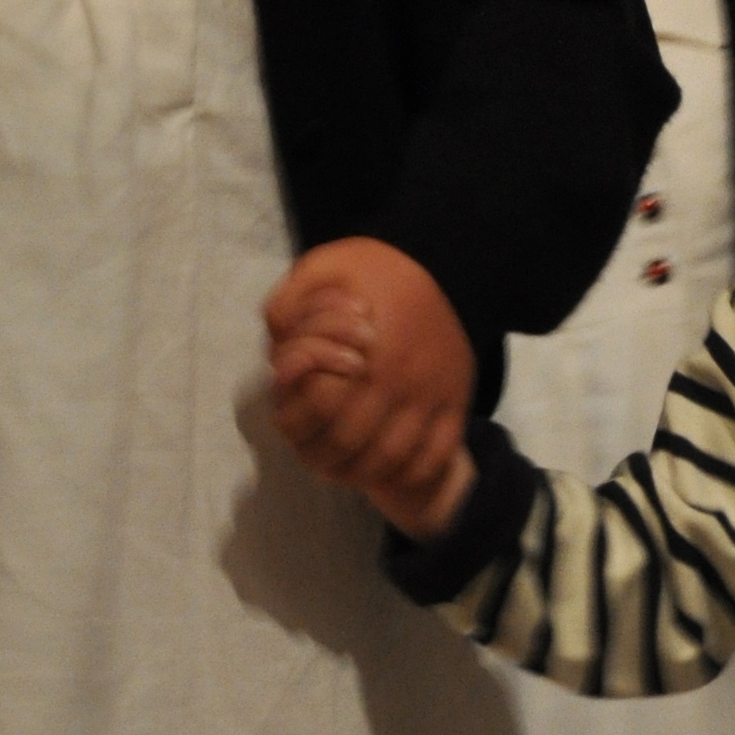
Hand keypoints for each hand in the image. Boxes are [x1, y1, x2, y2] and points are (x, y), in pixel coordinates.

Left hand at [264, 238, 473, 515]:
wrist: (446, 262)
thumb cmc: (373, 270)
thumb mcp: (319, 270)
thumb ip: (289, 310)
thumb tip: (277, 358)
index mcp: (363, 349)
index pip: (321, 408)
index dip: (297, 424)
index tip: (289, 424)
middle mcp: (400, 380)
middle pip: (352, 443)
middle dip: (324, 457)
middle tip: (313, 456)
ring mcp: (433, 396)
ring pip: (392, 459)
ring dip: (362, 473)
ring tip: (345, 468)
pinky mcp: (457, 403)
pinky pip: (434, 456)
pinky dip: (409, 473)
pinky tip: (388, 468)